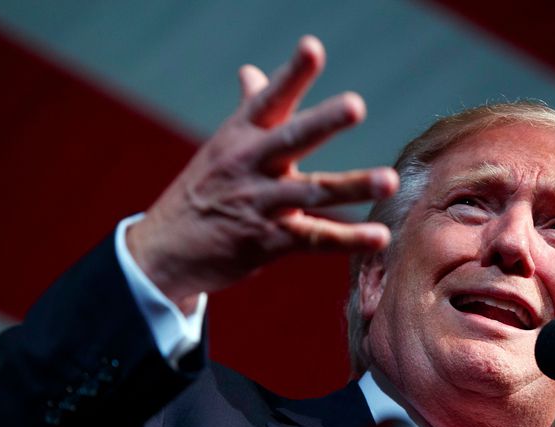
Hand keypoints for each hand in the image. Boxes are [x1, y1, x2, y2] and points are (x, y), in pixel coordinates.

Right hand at [126, 36, 397, 312]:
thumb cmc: (202, 191)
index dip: (292, 74)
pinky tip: (379, 237)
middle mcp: (250, 165)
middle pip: (291, 138)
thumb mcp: (221, 146)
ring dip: (352, 186)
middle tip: (355, 105)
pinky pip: (314, 239)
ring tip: (390, 181)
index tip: (312, 47)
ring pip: (312, 192)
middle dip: (324, 122)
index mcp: (241, 135)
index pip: (270, 99)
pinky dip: (348, 240)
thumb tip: (252, 71)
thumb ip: (249, 108)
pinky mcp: (267, 243)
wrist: (165, 251)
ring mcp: (259, 204)